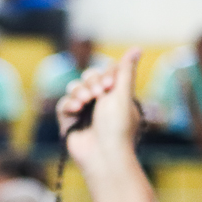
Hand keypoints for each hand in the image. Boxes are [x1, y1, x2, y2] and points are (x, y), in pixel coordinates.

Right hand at [56, 49, 141, 176]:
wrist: (103, 153)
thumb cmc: (118, 126)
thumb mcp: (123, 94)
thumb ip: (125, 70)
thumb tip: (137, 48)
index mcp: (117, 95)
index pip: (106, 72)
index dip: (104, 74)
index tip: (108, 85)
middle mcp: (100, 102)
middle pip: (88, 77)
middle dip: (91, 82)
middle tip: (97, 94)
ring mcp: (84, 111)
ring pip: (74, 88)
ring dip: (79, 92)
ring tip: (84, 103)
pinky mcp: (69, 121)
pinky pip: (64, 104)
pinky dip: (68, 105)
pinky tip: (75, 110)